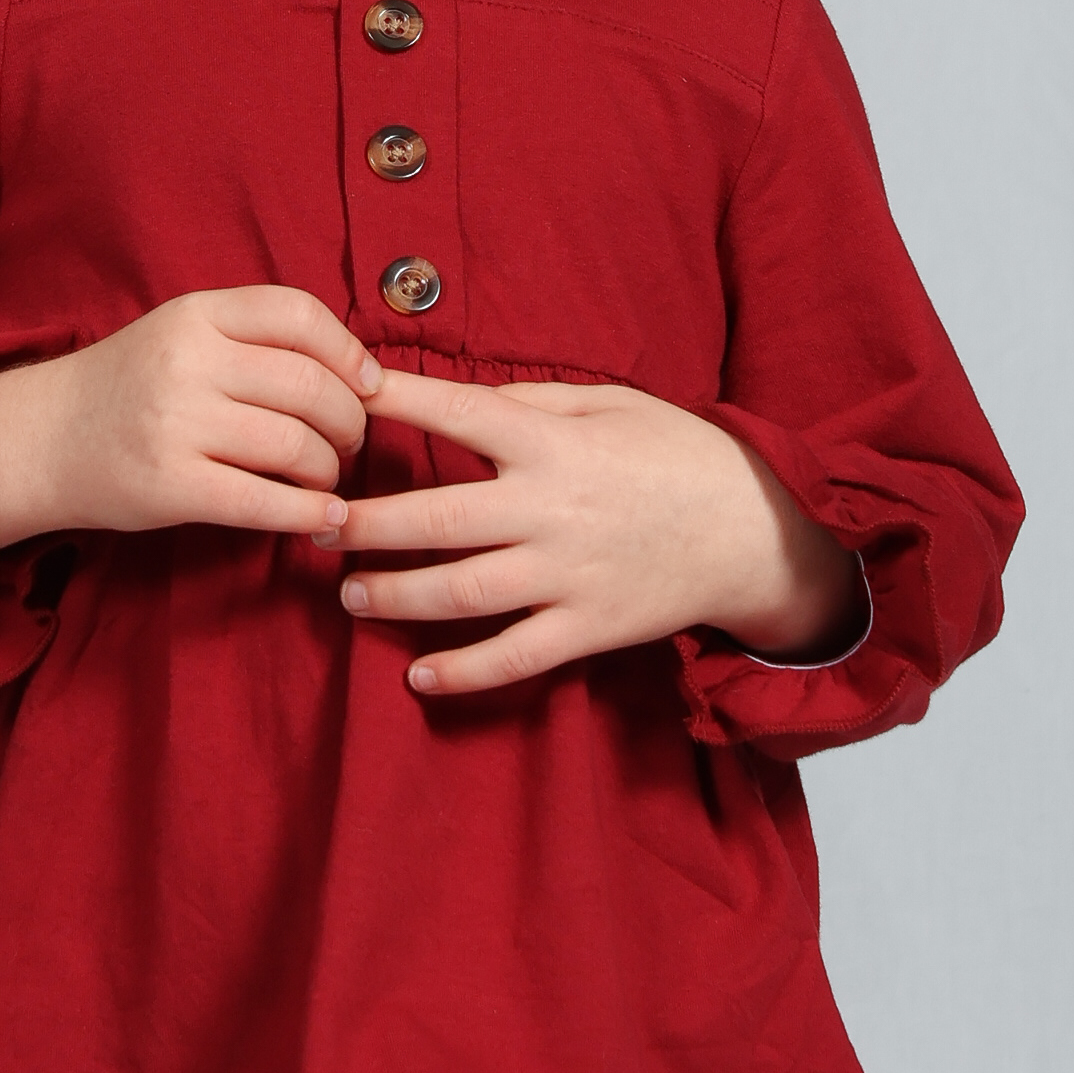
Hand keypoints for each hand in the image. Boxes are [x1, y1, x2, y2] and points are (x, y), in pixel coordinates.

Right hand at [0, 290, 379, 583]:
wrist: (41, 440)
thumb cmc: (129, 388)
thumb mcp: (181, 335)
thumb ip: (252, 339)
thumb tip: (357, 371)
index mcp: (195, 314)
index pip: (298, 313)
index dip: (348, 352)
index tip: (368, 384)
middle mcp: (187, 361)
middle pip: (310, 385)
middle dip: (350, 420)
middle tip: (350, 441)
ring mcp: (176, 424)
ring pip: (295, 445)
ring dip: (330, 470)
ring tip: (326, 478)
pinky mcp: (170, 486)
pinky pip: (264, 502)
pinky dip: (308, 513)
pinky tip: (323, 519)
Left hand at [334, 371, 858, 694]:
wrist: (755, 532)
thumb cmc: (680, 455)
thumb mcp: (613, 403)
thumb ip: (534, 400)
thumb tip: (464, 400)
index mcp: (556, 444)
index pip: (461, 416)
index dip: (401, 404)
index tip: (349, 397)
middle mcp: (553, 510)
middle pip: (438, 520)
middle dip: (367, 525)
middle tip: (317, 526)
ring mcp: (568, 575)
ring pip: (461, 593)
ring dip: (395, 595)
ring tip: (349, 594)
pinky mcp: (588, 628)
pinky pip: (514, 657)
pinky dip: (463, 672)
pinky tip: (417, 675)